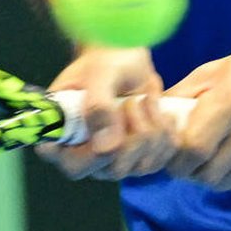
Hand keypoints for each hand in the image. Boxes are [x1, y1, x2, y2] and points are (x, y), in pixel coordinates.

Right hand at [37, 46, 180, 180]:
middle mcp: (86, 153)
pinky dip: (166, 133)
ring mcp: (113, 159)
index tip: (103, 137)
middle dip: (131, 134)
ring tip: (146, 100)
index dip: (85, 157)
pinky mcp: (138, 157)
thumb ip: (99, 104)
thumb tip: (106, 147)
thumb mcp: (101, 73)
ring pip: (139, 167)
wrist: (130, 60)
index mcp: (64, 130)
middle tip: (132, 102)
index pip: (66, 161)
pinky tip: (160, 111)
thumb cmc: (107, 61)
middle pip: (112, 169)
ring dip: (151, 129)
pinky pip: (160, 160)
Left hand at [164, 30, 230, 189]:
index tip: (169, 157)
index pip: (195, 145)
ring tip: (209, 161)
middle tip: (185, 164)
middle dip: (190, 173)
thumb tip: (156, 112)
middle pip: (210, 171)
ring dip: (212, 177)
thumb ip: (188, 90)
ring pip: (230, 182)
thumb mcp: (225, 64)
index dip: (176, 158)